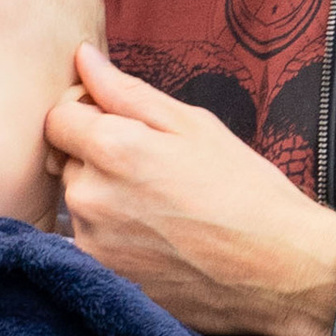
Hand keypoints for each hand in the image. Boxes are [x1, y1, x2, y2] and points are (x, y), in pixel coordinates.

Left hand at [47, 45, 335, 335]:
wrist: (278, 269)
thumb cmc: (244, 189)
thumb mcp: (193, 124)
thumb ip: (127, 91)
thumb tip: (83, 58)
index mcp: (113, 149)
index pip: (57, 117)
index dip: (86, 112)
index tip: (120, 121)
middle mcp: (90, 197)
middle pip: (68, 159)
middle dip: (98, 155)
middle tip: (156, 167)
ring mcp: (93, 242)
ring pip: (79, 201)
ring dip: (105, 196)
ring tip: (162, 206)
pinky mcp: (103, 277)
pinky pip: (91, 239)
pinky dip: (114, 233)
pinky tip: (158, 236)